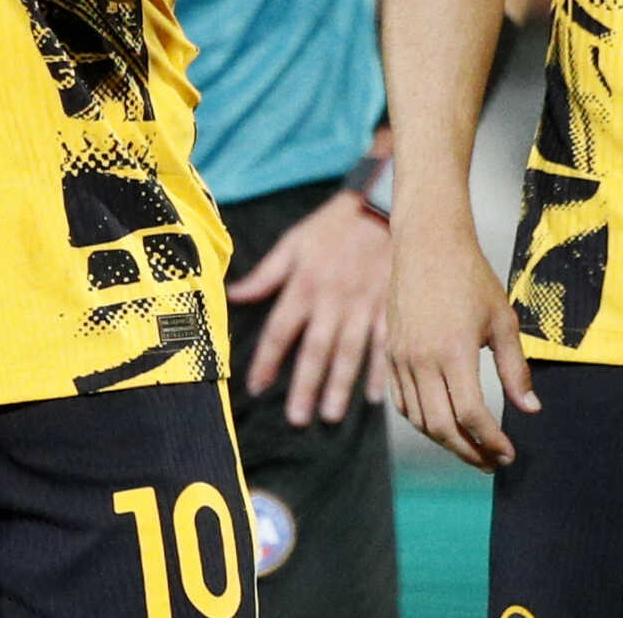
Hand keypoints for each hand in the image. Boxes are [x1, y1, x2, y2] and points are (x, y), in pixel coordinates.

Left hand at [227, 191, 391, 426]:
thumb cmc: (333, 224)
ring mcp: (363, 304)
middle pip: (316, 349)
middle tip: (297, 419)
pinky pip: (384, 343)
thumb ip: (265, 274)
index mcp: (305, 284)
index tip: (256, 388)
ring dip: (340, 385)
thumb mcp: (294, 242)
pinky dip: (380, 370)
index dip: (267, 360)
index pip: (281, 330)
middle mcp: (332, 299)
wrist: (381, 203)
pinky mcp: (389, 305)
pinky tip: (375, 397)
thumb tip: (233, 295)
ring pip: (350, 351)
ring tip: (331, 415)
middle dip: (305, 386)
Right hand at [386, 210, 538, 470]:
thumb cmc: (470, 277)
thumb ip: (515, 369)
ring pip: (420, 420)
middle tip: (492, 461)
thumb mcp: (502, 320)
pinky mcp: (390, 353)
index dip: (492, 442)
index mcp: (455, 353)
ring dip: (447, 441)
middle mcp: (423, 360)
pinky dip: (422, 421)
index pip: (472, 416)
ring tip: (472, 447)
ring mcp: (402, 358)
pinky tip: (442, 424)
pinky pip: (402, 402)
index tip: (509, 454)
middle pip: (443, 428)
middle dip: (470, 452)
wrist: (427, 243)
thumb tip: (530, 409)